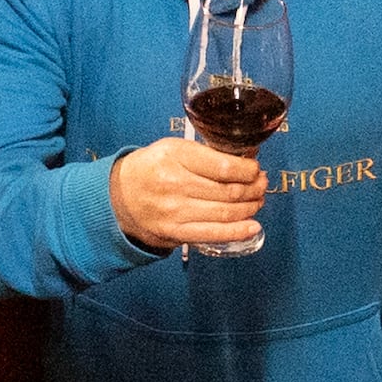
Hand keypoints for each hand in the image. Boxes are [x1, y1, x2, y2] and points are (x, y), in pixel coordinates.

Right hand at [108, 137, 266, 251]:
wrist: (119, 196)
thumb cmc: (150, 168)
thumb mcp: (172, 148)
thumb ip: (204, 153)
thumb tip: (245, 159)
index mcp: (175, 156)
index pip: (224, 167)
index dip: (248, 170)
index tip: (255, 169)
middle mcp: (175, 183)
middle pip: (228, 191)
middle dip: (253, 188)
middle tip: (262, 184)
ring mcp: (176, 211)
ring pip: (225, 212)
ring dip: (250, 207)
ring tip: (258, 201)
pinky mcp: (176, 231)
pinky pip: (213, 233)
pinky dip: (238, 231)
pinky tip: (253, 226)